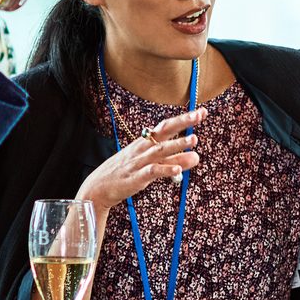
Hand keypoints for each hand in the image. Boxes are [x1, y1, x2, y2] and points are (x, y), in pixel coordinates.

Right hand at [76, 110, 203, 214]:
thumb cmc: (125, 173)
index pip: (166, 126)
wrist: (98, 187)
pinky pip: (152, 172)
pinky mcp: (136, 178)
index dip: (183, 119)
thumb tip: (196, 156)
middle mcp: (142, 149)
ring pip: (160, 151)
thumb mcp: (150, 164)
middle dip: (182, 123)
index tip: (201, 112)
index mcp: (145, 142)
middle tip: (199, 115)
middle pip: (164, 132)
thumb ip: (173, 160)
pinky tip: (178, 170)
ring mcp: (139, 162)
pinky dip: (165, 170)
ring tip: (194, 140)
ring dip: (177, 145)